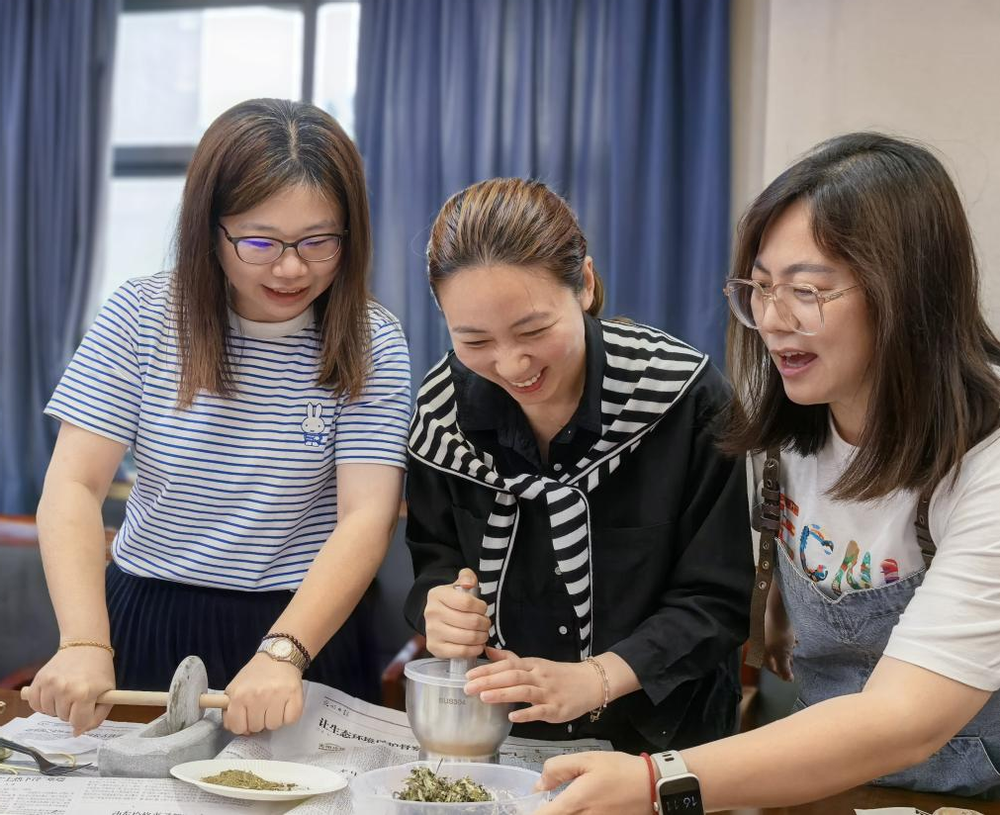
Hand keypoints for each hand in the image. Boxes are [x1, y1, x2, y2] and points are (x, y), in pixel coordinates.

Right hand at [25, 647, 115, 735]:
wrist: (84, 645)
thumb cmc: (99, 671)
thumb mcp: (108, 693)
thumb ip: (97, 716)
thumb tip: (78, 732)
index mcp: (84, 693)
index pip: (78, 722)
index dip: (83, 721)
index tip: (85, 713)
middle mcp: (64, 689)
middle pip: (63, 718)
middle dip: (72, 712)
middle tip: (79, 697)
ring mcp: (49, 684)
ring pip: (48, 713)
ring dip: (57, 707)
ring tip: (67, 693)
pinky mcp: (38, 680)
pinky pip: (34, 704)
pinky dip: (42, 704)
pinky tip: (53, 694)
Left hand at [223, 652, 303, 734]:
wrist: (279, 656)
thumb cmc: (256, 674)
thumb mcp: (235, 687)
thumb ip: (230, 709)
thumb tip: (237, 729)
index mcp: (239, 695)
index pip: (238, 728)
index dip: (243, 725)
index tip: (248, 717)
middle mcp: (257, 696)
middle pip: (257, 728)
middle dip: (259, 720)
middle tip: (263, 706)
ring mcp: (277, 696)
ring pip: (274, 726)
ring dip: (274, 718)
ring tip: (274, 704)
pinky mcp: (294, 695)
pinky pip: (290, 720)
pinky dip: (289, 716)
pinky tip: (285, 704)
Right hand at [424, 568, 490, 658]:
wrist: (436, 616)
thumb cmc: (453, 600)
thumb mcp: (460, 584)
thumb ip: (467, 577)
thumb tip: (469, 583)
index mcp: (437, 595)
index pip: (467, 602)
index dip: (481, 607)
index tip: (483, 609)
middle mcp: (431, 613)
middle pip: (470, 621)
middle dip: (484, 623)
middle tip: (486, 623)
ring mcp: (432, 631)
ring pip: (468, 637)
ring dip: (482, 636)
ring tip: (483, 633)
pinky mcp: (434, 647)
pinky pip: (460, 652)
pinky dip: (474, 650)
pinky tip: (478, 645)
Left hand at [464, 647, 602, 723]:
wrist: (591, 682)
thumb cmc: (559, 675)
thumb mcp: (535, 664)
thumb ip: (510, 659)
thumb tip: (487, 650)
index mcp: (532, 666)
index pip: (507, 665)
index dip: (487, 670)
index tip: (468, 675)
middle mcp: (539, 677)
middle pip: (512, 676)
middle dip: (489, 681)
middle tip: (468, 687)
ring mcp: (548, 693)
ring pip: (524, 691)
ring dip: (503, 694)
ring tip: (484, 697)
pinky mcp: (557, 709)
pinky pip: (540, 711)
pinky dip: (526, 714)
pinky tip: (512, 717)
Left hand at [533, 751, 653, 814]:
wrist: (653, 787)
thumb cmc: (621, 771)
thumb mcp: (588, 759)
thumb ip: (559, 769)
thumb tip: (539, 784)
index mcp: (576, 802)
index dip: (531, 812)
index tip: (527, 806)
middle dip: (548, 811)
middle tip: (547, 801)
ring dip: (562, 812)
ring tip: (563, 802)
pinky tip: (579, 807)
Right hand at [764, 592, 795, 681]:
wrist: (776, 609)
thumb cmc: (778, 632)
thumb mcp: (783, 654)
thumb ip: (784, 668)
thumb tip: (787, 679)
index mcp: (761, 652)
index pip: (770, 667)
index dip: (781, 673)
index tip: (791, 676)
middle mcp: (759, 643)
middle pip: (773, 656)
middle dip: (784, 660)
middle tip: (794, 661)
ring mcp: (763, 632)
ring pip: (776, 645)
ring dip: (786, 649)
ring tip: (795, 647)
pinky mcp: (768, 623)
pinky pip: (777, 635)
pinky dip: (785, 639)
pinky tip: (793, 636)